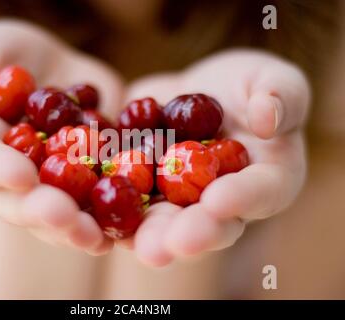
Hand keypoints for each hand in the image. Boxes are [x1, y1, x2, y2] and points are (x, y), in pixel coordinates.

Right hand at [0, 20, 123, 254]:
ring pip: (55, 214)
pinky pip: (91, 207)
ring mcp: (47, 186)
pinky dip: (105, 221)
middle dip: (40, 211)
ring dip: (73, 228)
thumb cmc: (10, 55)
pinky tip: (118, 234)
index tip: (21, 176)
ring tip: (94, 237)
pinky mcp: (83, 186)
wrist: (61, 70)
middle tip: (64, 216)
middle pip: (15, 201)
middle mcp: (7, 175)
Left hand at [127, 50, 309, 265]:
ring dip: (148, 235)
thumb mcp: (270, 79)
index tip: (218, 201)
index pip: (260, 192)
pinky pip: (128, 197)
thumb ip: (281, 95)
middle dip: (188, 234)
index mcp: (265, 178)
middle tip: (168, 247)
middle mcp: (221, 199)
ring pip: (166, 221)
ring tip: (135, 245)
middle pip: (209, 223)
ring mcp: (180, 196)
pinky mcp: (145, 184)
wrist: (201, 90)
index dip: (241, 199)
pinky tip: (94, 213)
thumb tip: (267, 119)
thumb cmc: (246, 86)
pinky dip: (113, 205)